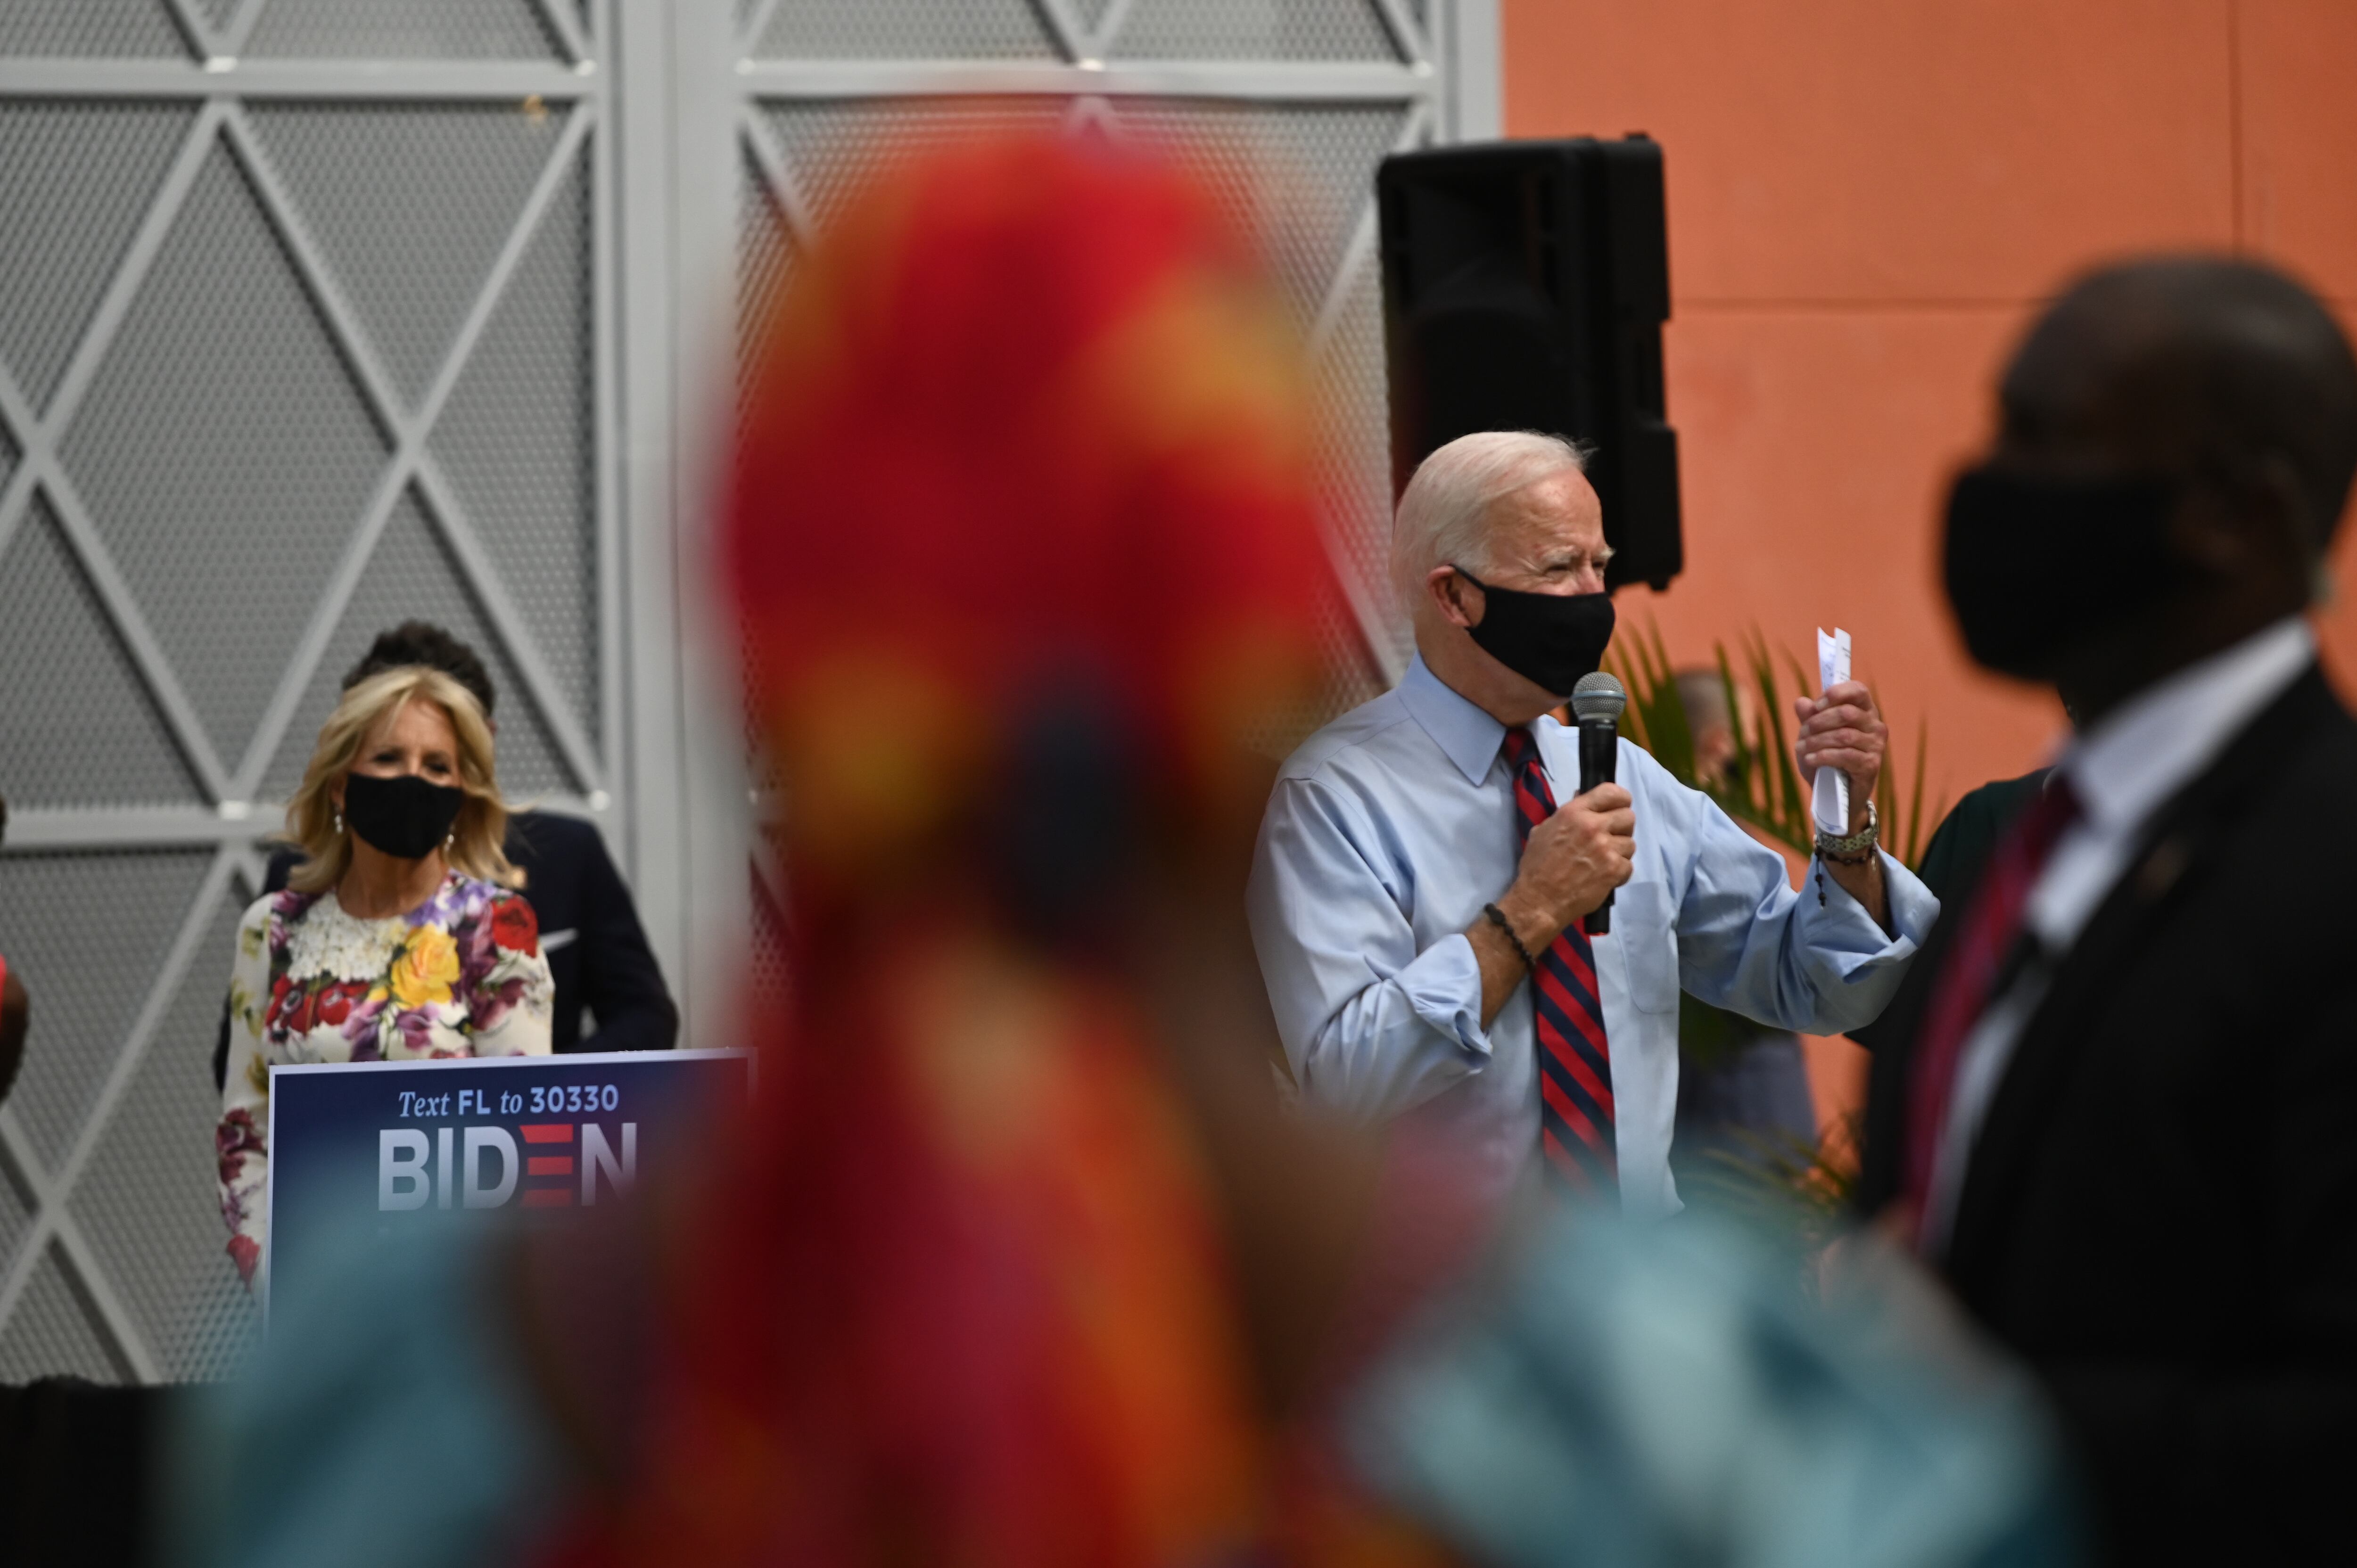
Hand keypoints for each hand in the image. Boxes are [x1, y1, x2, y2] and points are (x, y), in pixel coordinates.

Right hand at [1499, 783, 1634, 939]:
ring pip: (1631, 843)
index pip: (1611, 792)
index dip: (1620, 799)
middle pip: (1628, 816)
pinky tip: (1604, 877)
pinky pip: (1629, 866)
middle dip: (1621, 828)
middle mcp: (1592, 826)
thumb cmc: (1536, 866)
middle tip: (1609, 839)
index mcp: (1574, 812)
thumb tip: (1583, 800)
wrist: (1539, 901)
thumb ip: (1567, 815)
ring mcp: (1605, 849)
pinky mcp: (1614, 870)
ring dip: (1620, 852)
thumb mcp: (1543, 830)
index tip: (1617, 808)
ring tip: (1603, 862)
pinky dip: (1619, 873)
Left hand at [1793, 680, 1886, 833]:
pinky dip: (1823, 756)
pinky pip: (1845, 756)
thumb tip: (1801, 702)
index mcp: (1865, 712)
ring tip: (1802, 748)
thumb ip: (1809, 718)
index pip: (1858, 690)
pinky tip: (1810, 760)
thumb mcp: (1813, 736)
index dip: (1836, 694)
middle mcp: (1876, 726)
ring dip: (1817, 741)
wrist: (1836, 795)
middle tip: (1803, 732)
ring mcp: (1876, 746)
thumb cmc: (1826, 760)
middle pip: (1846, 713)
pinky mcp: (1871, 765)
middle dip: (1818, 722)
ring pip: (1844, 735)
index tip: (1817, 706)